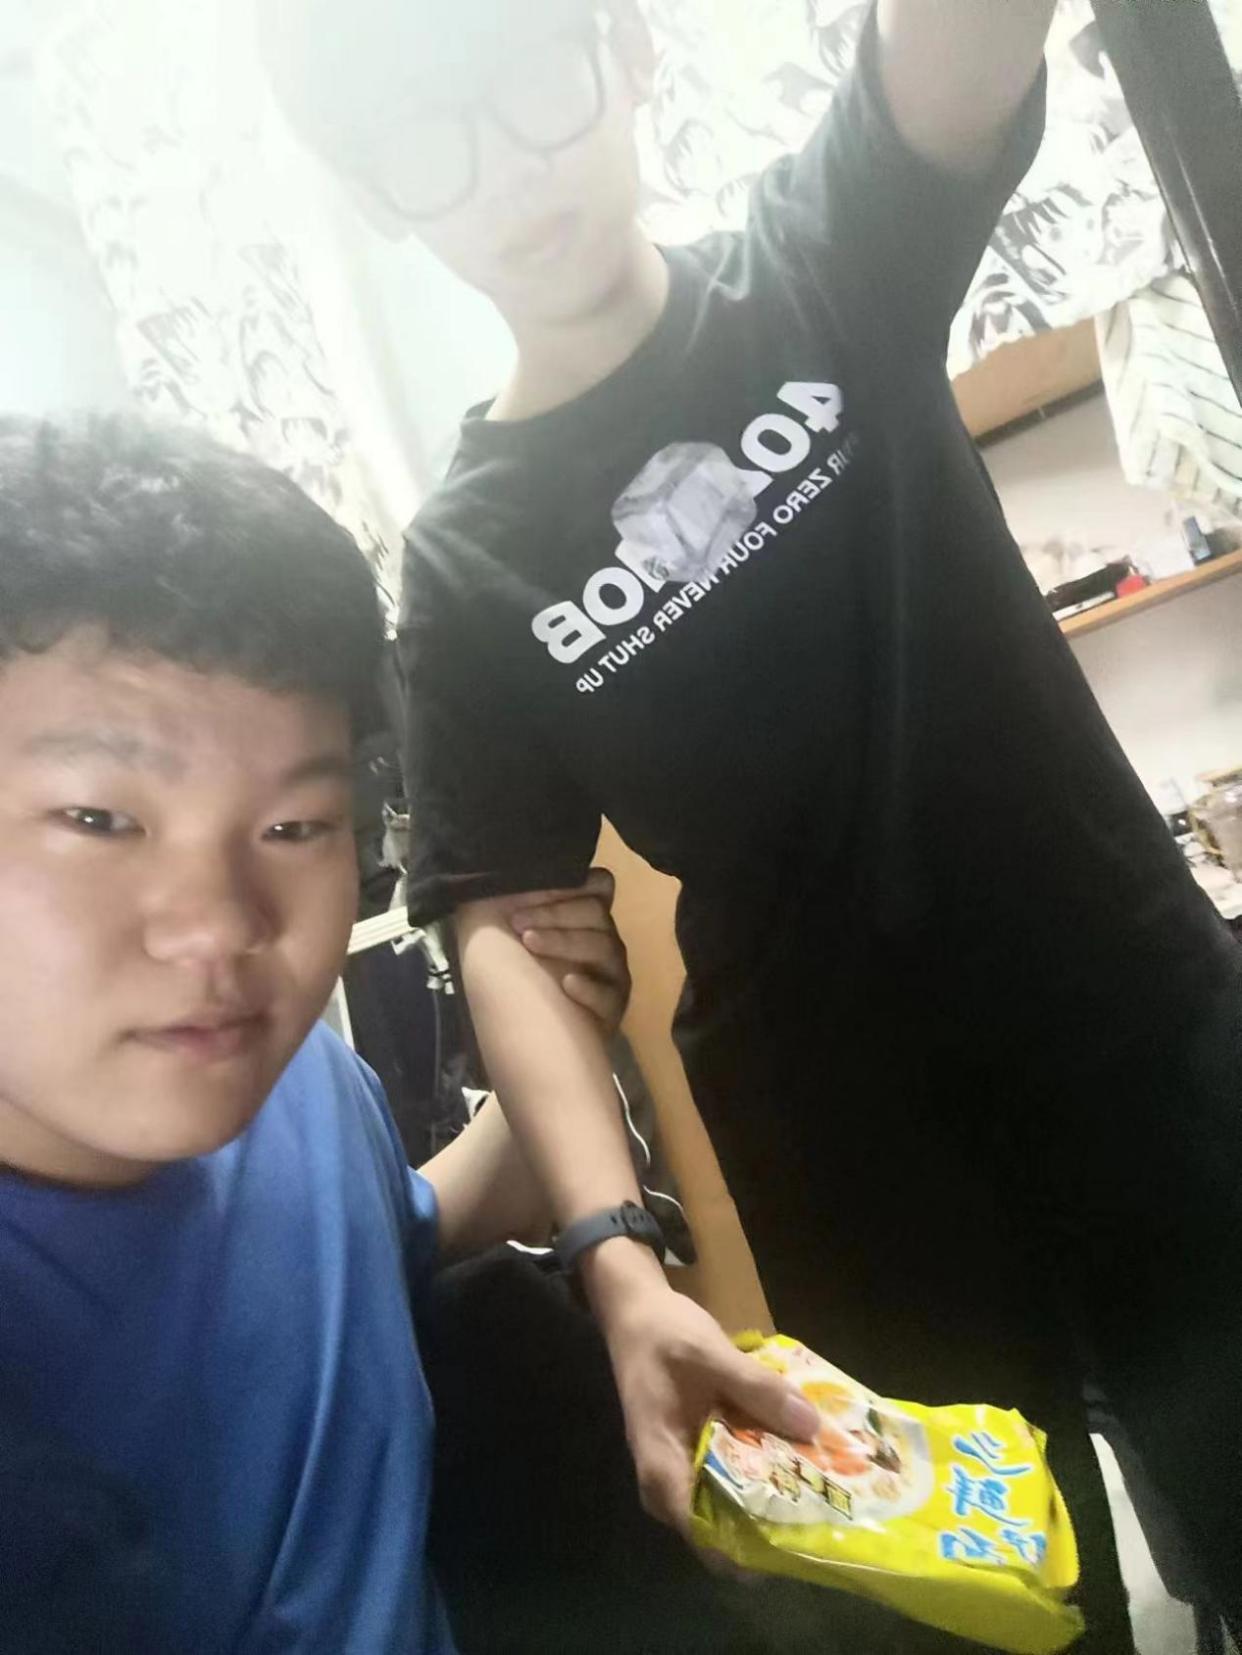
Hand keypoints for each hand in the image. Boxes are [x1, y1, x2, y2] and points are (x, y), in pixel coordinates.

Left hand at [508, 867, 630, 1036]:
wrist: (522, 1035)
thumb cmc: (514, 976)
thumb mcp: (508, 932)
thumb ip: (512, 900)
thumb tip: (506, 874)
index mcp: (584, 918)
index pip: (599, 884)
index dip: (570, 883)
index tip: (530, 889)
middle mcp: (604, 940)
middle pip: (596, 912)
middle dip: (554, 913)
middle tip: (516, 922)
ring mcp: (613, 974)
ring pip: (603, 946)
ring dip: (563, 941)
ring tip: (529, 943)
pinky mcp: (613, 1007)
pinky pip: (608, 994)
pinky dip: (588, 988)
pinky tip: (567, 984)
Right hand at [583, 1244, 819, 1536]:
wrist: (635, 1311)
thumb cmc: (663, 1334)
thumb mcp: (712, 1353)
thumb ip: (757, 1388)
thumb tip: (811, 1426)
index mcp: (661, 1464)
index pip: (703, 1534)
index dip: (750, 1546)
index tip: (798, 1540)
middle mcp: (666, 1482)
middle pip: (719, 1528)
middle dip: (768, 1525)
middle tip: (821, 1512)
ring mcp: (678, 1471)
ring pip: (725, 1507)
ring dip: (767, 1500)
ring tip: (817, 1489)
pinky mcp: (691, 1455)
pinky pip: (726, 1481)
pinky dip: (756, 1475)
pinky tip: (791, 1458)